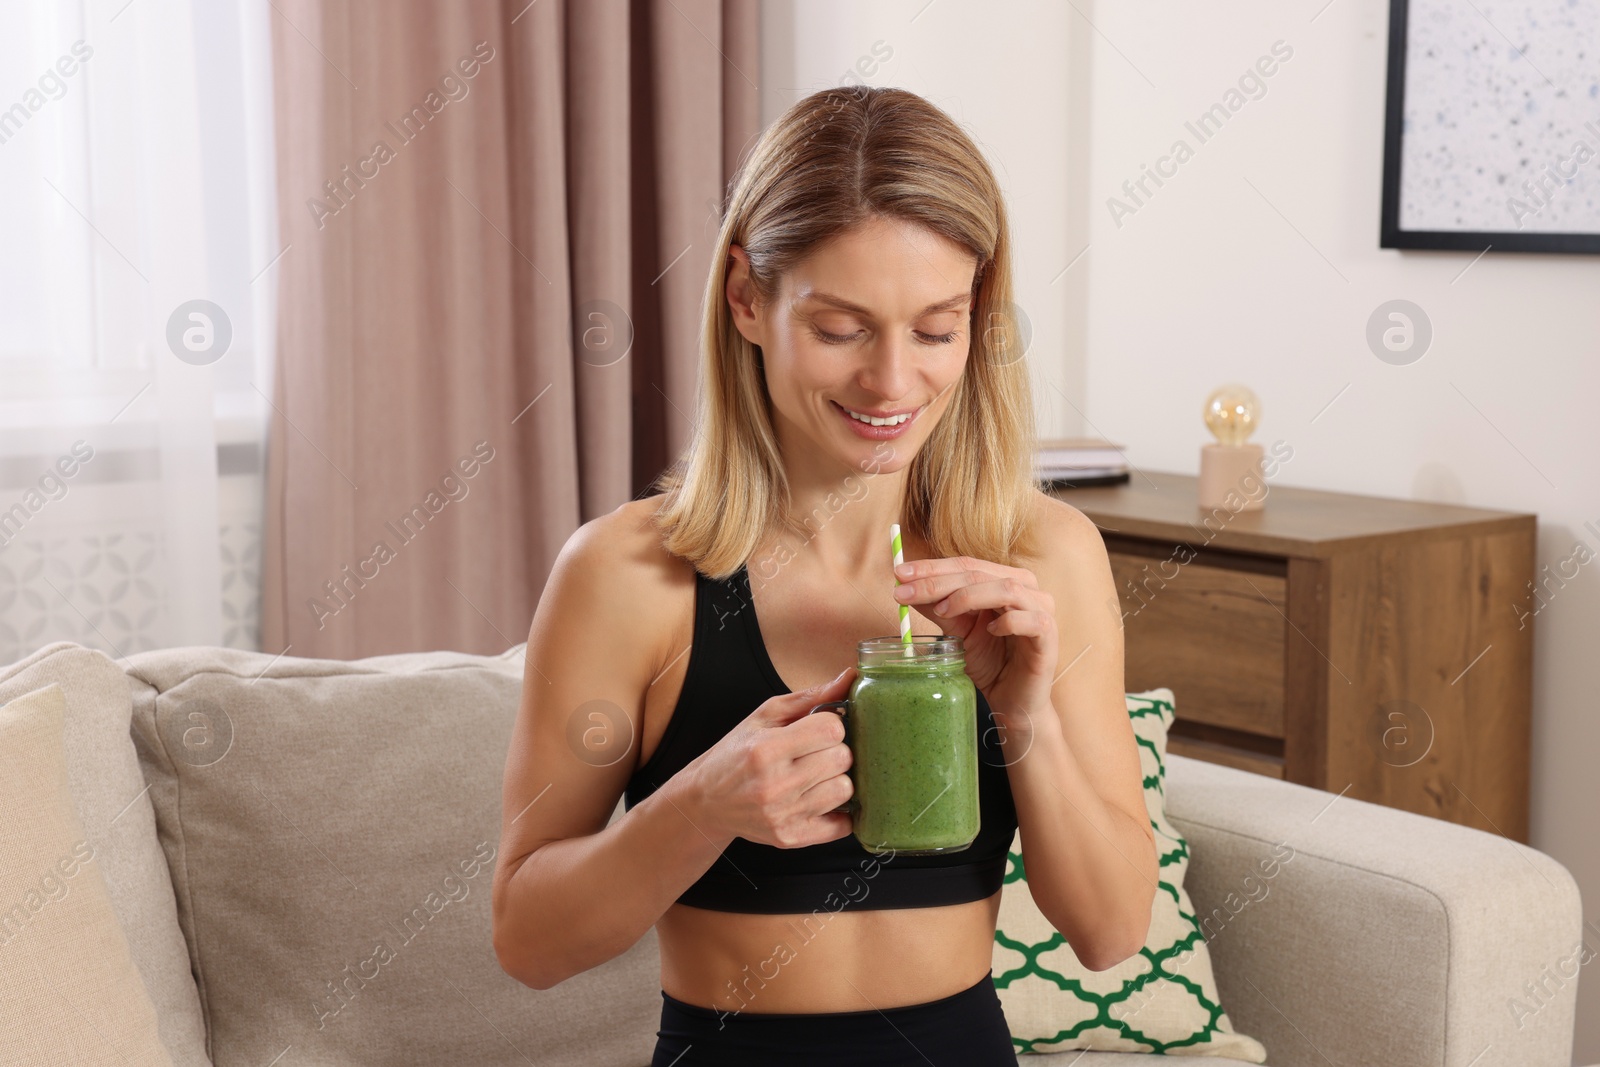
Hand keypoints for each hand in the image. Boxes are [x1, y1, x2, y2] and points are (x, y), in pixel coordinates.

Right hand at [682, 667, 857, 847]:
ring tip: (815, 776)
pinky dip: (838, 812)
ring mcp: (783, 815)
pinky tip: (819, 800)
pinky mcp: (790, 838)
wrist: (705, 802)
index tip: (818, 729)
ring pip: (845, 790)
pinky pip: (842, 826)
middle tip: (816, 753)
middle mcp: (774, 785)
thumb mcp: (764, 717)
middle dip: (835, 751)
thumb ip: (809, 697)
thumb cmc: (736, 754)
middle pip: (842, 759)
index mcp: (766, 749)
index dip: (830, 725)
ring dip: (836, 780)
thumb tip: (849, 678)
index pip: (832, 730)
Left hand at [892, 555, 1057, 746]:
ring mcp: (1040, 609)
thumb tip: (904, 587)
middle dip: (938, 581)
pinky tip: (989, 631)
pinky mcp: (1049, 635)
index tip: (899, 574)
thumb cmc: (989, 663)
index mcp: (1003, 580)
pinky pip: (1030, 619)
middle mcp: (1025, 588)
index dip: (931, 567)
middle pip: (979, 573)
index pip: (965, 564)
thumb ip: (938, 608)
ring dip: (968, 596)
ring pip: (1005, 589)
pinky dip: (1007, 622)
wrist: (1012, 701)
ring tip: (942, 611)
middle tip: (905, 592)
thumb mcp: (957, 632)